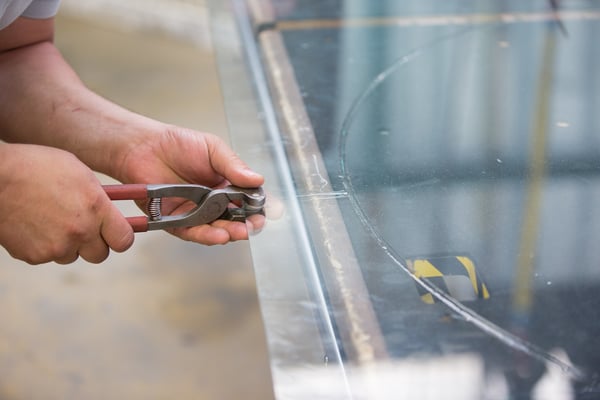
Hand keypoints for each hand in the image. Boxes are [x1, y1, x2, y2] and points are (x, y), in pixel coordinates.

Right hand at [0, 144, 133, 263]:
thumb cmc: (36, 167)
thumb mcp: (79, 173)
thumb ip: (99, 198)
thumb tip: (111, 212)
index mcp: (96, 208)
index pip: (124, 239)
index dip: (120, 237)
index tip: (115, 233)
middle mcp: (81, 231)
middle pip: (100, 254)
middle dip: (94, 244)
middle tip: (84, 229)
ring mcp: (57, 246)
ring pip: (72, 255)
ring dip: (67, 244)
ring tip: (51, 220)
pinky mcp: (35, 256)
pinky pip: (47, 256)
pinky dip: (43, 245)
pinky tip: (33, 224)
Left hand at [117, 126, 264, 244]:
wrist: (143, 147)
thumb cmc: (177, 144)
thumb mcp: (213, 149)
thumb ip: (233, 166)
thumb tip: (257, 179)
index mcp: (226, 184)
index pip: (247, 200)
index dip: (257, 208)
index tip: (265, 212)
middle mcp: (213, 202)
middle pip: (235, 219)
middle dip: (246, 224)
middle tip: (252, 226)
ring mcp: (196, 213)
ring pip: (217, 228)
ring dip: (229, 233)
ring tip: (238, 232)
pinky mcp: (177, 222)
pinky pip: (194, 232)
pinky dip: (207, 235)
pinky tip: (219, 234)